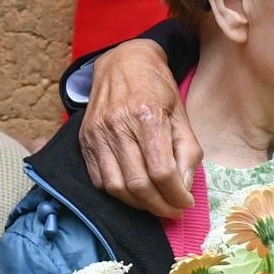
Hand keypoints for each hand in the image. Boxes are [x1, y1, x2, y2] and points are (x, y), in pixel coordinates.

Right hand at [79, 39, 202, 216]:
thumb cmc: (158, 88)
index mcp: (147, 116)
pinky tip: (136, 195)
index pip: (162, 171)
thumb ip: (187, 150)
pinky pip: (99, 179)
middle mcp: (118, 126)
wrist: (124, 62)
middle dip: (159, 205)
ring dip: (139, 205)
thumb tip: (185, 186)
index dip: (176, 195)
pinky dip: (118, 194)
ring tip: (157, 206)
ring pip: (115, 186)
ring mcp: (97, 134)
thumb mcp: (181, 113)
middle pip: (138, 183)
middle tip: (175, 211)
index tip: (187, 203)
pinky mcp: (85, 140)